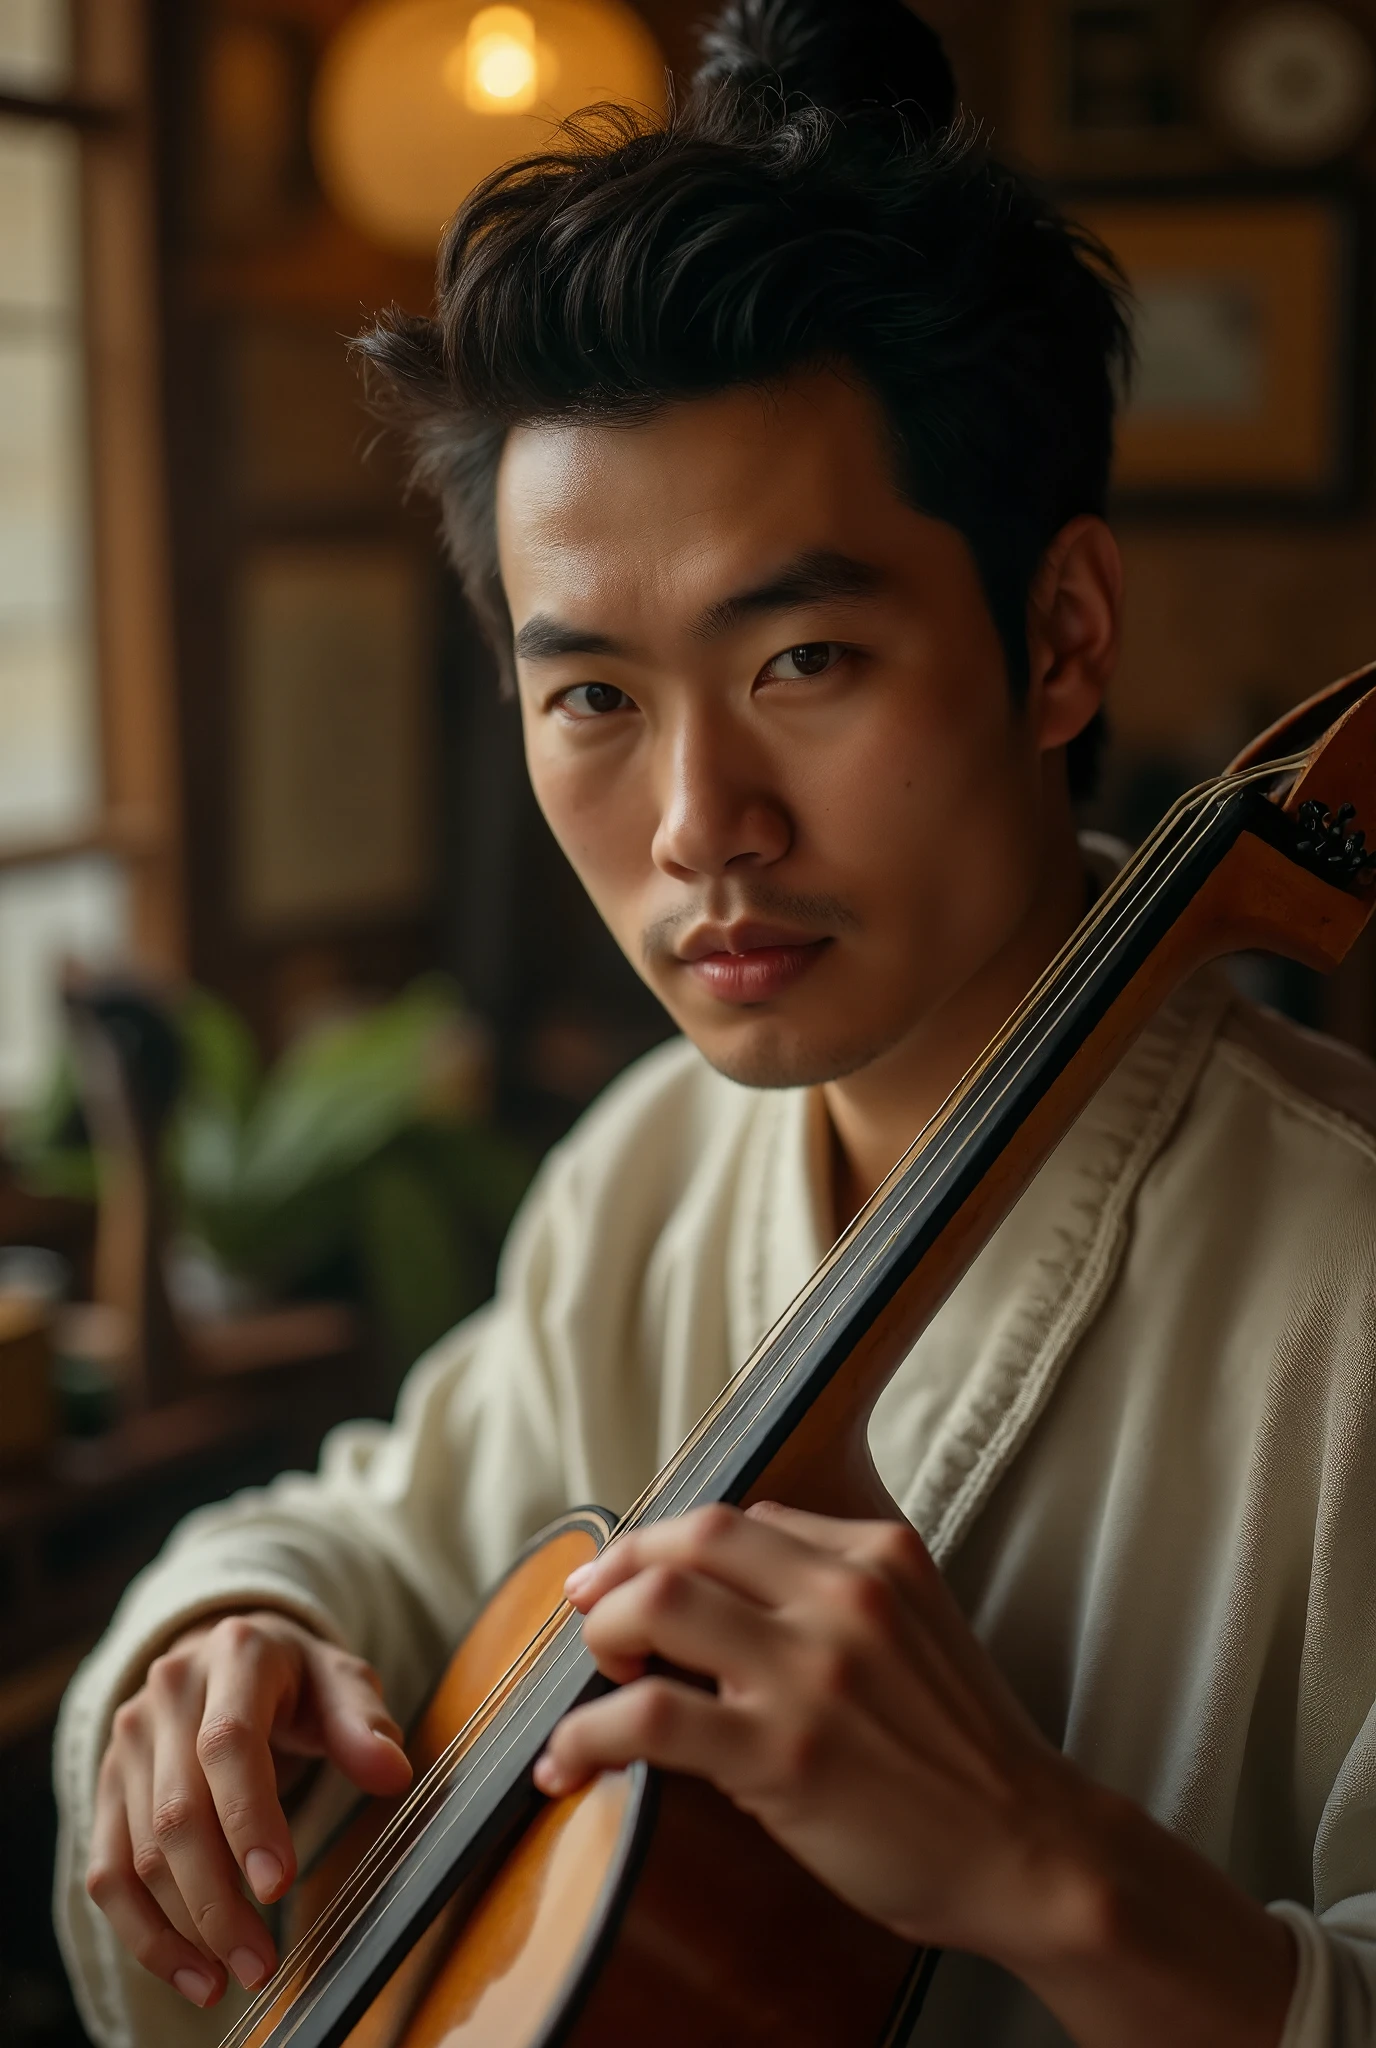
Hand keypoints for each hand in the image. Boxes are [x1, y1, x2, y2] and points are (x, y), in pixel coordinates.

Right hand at [86, 1611, 410, 2010]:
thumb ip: (364, 1724)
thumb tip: (392, 1773)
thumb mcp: (340, 1681)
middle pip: (178, 1811)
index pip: (228, 1744)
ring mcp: (128, 1741)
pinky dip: (143, 1933)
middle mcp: (167, 1694)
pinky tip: (190, 1972)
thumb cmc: (295, 1678)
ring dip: (184, 1927)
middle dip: (217, 1899)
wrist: (224, 1653)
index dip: (249, 1818)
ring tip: (231, 1976)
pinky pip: (107, 1870)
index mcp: (234, 1656)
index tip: (279, 1884)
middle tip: (260, 1963)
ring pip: (140, 1850)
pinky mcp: (107, 1786)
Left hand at [536, 1504, 1295, 2047]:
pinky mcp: (782, 1754)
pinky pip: (649, 1715)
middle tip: (590, 1607)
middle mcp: (844, 1595)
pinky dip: (586, 1734)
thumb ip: (833, 1589)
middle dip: (622, 1567)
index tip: (635, 1576)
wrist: (1030, 1851)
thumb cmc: (962, 1752)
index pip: (742, 1519)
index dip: (671, 1547)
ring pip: (659, 1603)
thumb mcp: (914, 1627)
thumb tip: (719, 1585)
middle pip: (691, 1538)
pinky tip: (567, 1763)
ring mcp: (812, 1672)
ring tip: (595, 1676)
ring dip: (603, 1635)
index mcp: (879, 1554)